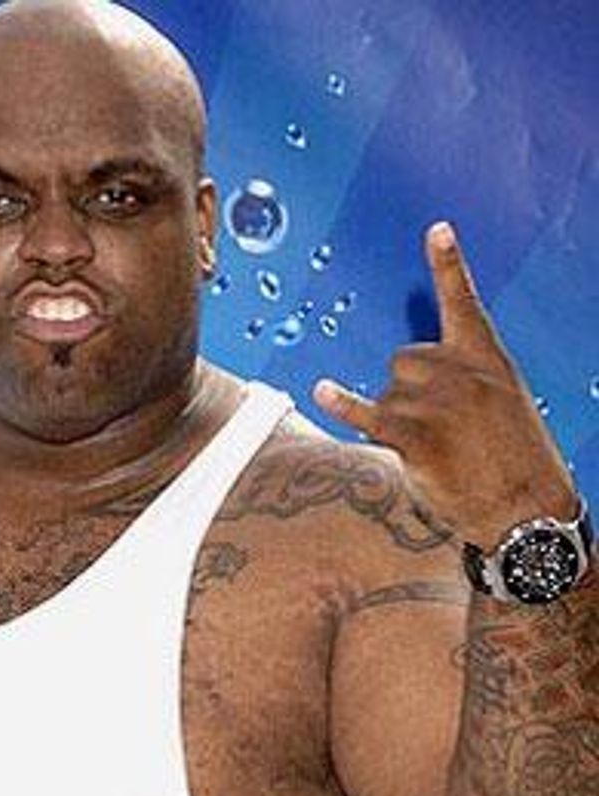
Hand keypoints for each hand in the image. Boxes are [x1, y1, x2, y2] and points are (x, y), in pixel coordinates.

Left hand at [313, 222, 575, 547]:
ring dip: (396, 421)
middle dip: (408, 391)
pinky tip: (323, 391)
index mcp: (488, 359)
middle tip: (443, 430)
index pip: (464, 303)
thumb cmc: (513, 460)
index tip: (437, 228)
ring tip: (437, 451)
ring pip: (387, 394)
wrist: (529, 510)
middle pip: (401, 359)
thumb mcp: (502, 403)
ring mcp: (441, 403)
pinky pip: (370, 414)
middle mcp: (463, 372)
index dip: (449, 265)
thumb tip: (407, 373)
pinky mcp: (419, 436)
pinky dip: (345, 404)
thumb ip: (463, 376)